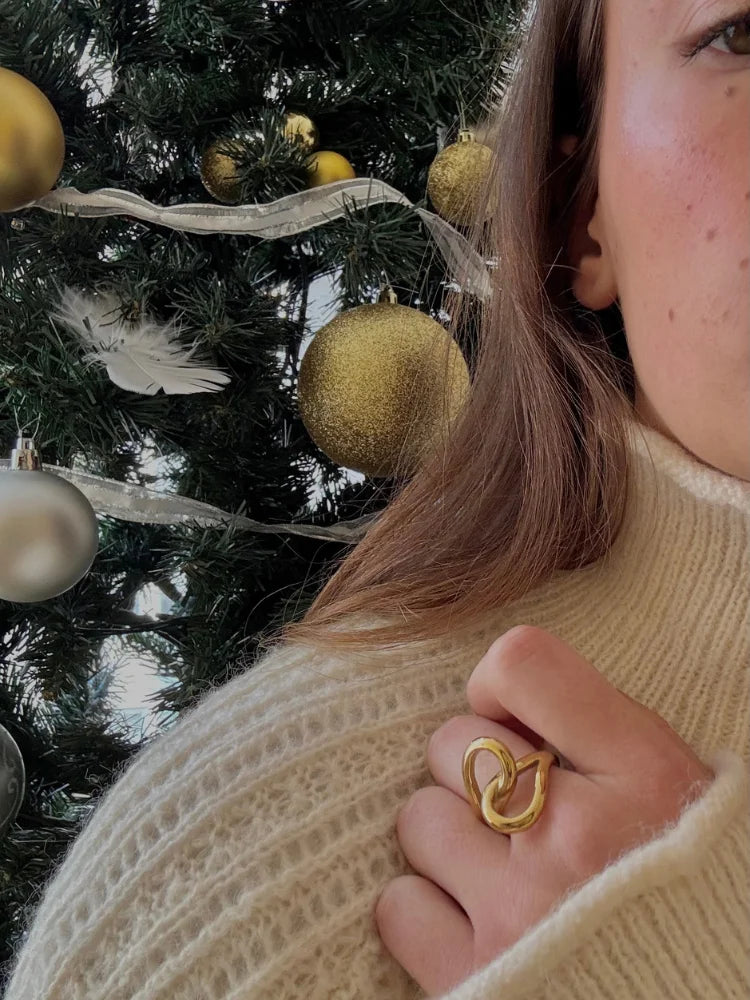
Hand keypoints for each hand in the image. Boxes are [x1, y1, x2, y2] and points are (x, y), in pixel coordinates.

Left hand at [374, 625, 713, 996]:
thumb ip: (595, 729)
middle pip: (452, 743)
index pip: (522, 663)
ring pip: (419, 819)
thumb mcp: (670, 785)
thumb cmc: (680, 881)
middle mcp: (579, 839)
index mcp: (644, 778)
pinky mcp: (476, 980)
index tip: (510, 718)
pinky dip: (426, 911)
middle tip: (517, 811)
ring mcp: (523, 912)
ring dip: (449, 840)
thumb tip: (497, 695)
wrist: (711, 995)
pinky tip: (475, 920)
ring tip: (500, 869)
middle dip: (475, 772)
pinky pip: (399, 906)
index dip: (498, 685)